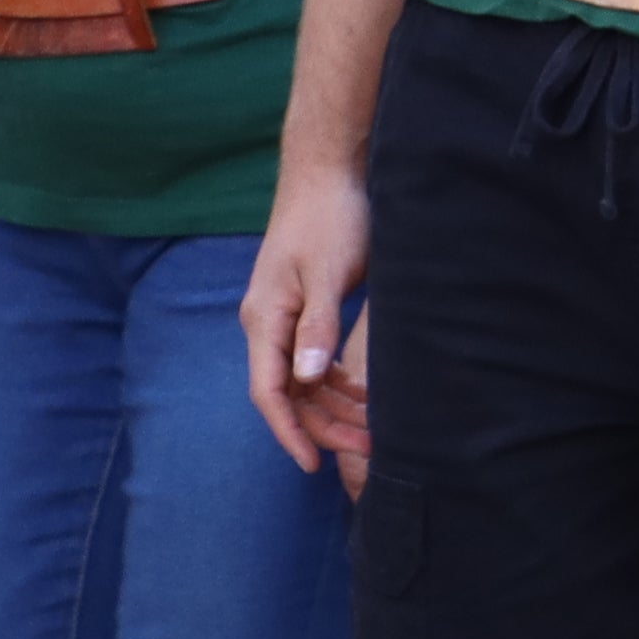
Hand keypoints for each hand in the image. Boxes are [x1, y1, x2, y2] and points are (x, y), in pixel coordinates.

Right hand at [242, 164, 374, 491]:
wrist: (329, 172)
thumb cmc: (330, 218)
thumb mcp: (329, 273)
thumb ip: (318, 325)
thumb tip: (307, 377)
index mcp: (265, 319)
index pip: (269, 391)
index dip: (289, 432)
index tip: (313, 466)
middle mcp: (267, 323)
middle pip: (288, 392)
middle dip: (323, 426)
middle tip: (366, 448)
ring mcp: (285, 316)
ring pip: (303, 378)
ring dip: (333, 405)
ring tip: (373, 428)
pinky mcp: (305, 306)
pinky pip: (314, 358)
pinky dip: (336, 379)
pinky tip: (365, 392)